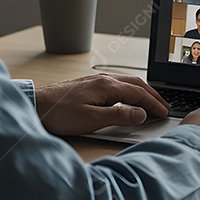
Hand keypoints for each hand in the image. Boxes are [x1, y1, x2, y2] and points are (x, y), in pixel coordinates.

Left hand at [35, 74, 169, 135]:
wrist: (35, 106)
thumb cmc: (59, 114)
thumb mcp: (91, 120)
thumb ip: (119, 116)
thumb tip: (141, 114)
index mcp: (107, 86)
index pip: (139, 93)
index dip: (154, 104)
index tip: (165, 113)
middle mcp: (103, 80)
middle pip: (136, 84)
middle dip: (152, 95)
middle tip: (164, 107)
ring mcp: (95, 81)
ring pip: (127, 83)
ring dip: (142, 92)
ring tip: (151, 102)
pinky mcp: (89, 85)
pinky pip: (117, 85)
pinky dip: (130, 91)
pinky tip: (128, 98)